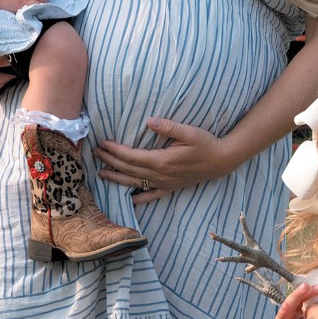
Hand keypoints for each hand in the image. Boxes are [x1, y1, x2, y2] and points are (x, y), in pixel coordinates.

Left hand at [94, 116, 235, 204]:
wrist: (221, 161)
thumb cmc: (206, 143)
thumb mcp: (189, 131)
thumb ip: (168, 127)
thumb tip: (149, 121)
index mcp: (162, 160)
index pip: (131, 156)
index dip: (115, 151)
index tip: (103, 143)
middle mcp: (160, 175)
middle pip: (129, 169)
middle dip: (110, 161)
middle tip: (96, 153)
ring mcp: (164, 183)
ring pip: (134, 183)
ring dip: (116, 178)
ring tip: (101, 173)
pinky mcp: (170, 188)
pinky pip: (150, 196)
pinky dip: (137, 198)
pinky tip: (127, 197)